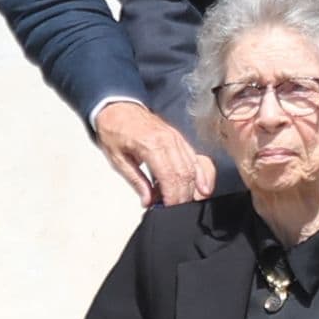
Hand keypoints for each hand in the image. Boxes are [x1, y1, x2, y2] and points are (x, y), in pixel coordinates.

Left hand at [93, 101, 214, 206]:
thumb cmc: (115, 130)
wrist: (117, 107)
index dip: (172, 197)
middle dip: (183, 197)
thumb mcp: (117, 159)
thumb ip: (136, 181)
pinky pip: (197, 158)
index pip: (170, 177)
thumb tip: (148, 200)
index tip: (169, 210)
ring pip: (194, 168)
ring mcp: (176, 139)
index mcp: (151, 145)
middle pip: (185, 175)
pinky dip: (202, 174)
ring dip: (192, 188)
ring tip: (186, 202)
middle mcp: (168, 141)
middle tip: (176, 210)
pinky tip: (203, 187)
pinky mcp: (180, 139)